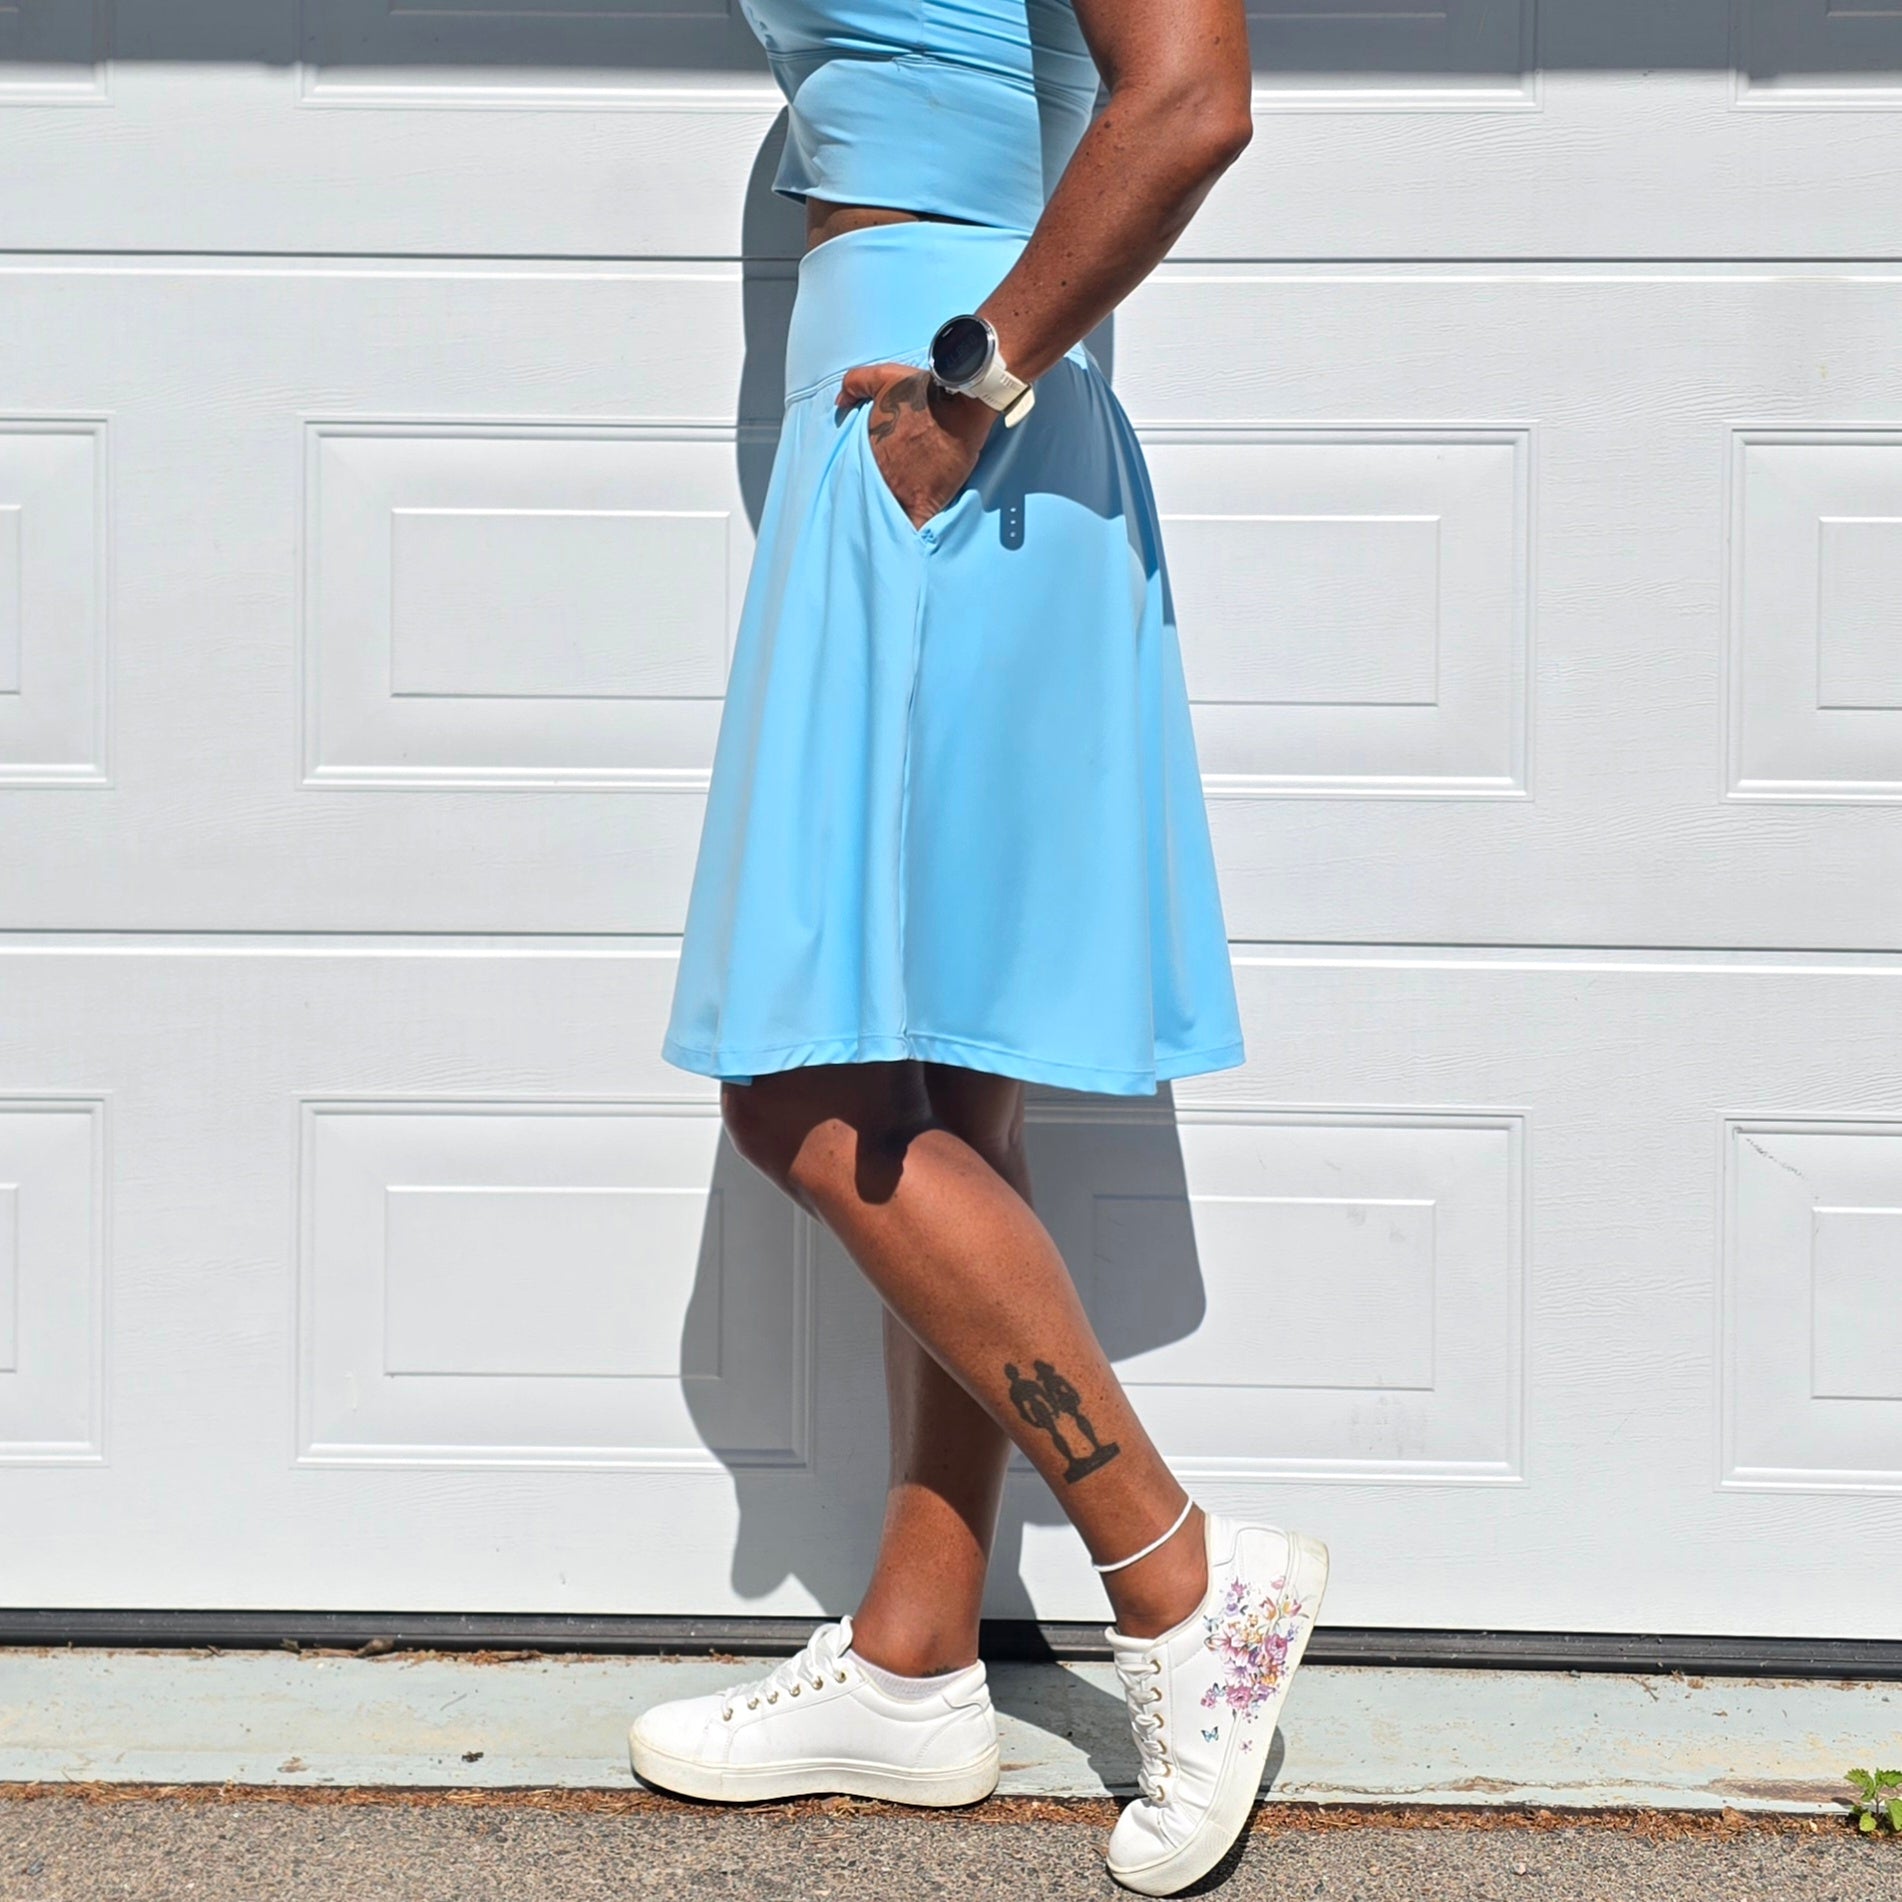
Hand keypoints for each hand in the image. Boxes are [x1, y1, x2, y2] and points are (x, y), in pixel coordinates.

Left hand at [836, 362, 995, 530]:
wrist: (958, 402)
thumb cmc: (923, 390)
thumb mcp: (883, 376)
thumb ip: (854, 383)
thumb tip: (839, 402)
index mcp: (869, 450)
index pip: (859, 473)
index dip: (863, 480)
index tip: (867, 485)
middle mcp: (881, 473)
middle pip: (873, 496)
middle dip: (875, 502)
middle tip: (879, 511)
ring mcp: (903, 489)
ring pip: (890, 514)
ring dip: (891, 522)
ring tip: (890, 535)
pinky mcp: (927, 501)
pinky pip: (915, 528)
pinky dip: (911, 538)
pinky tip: (908, 547)